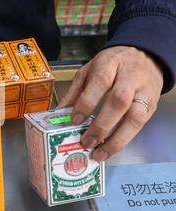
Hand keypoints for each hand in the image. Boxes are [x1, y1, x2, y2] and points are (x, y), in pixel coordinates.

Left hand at [58, 46, 163, 161]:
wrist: (145, 57)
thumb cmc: (112, 64)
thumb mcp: (89, 70)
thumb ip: (75, 91)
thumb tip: (59, 113)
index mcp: (110, 63)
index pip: (100, 81)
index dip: (87, 102)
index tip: (74, 120)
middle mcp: (130, 77)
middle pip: (119, 101)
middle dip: (101, 125)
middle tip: (86, 142)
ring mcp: (144, 92)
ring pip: (134, 117)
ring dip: (116, 139)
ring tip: (99, 153)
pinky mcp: (151, 106)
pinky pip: (140, 125)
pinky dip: (125, 139)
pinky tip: (110, 148)